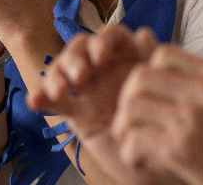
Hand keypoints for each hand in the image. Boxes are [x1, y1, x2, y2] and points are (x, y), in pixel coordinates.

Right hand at [30, 25, 169, 184]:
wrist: (159, 167)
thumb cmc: (168, 127)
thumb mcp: (165, 93)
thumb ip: (154, 64)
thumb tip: (145, 34)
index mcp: (130, 57)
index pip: (111, 36)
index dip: (102, 41)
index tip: (101, 58)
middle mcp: (107, 68)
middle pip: (81, 48)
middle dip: (75, 57)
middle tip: (81, 76)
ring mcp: (89, 90)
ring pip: (65, 70)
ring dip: (56, 75)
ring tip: (58, 92)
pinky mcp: (76, 113)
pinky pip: (55, 101)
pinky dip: (41, 97)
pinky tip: (33, 102)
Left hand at [111, 26, 202, 184]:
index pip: (163, 55)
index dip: (151, 73)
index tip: (154, 97)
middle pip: (139, 77)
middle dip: (130, 98)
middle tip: (134, 119)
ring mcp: (192, 120)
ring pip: (131, 107)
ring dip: (126, 127)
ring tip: (133, 141)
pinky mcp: (181, 150)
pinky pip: (135, 139)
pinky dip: (131, 152)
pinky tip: (142, 162)